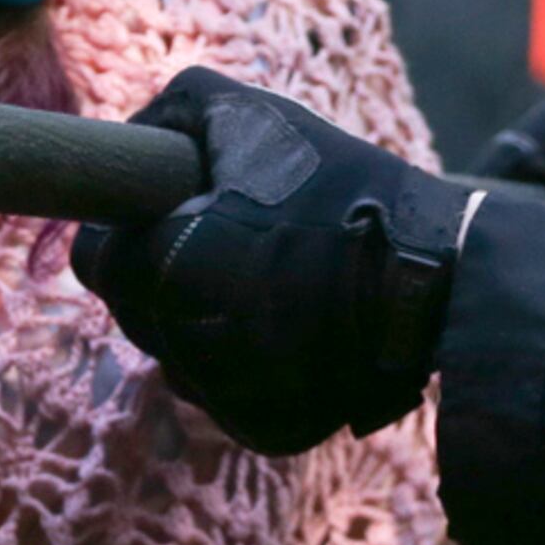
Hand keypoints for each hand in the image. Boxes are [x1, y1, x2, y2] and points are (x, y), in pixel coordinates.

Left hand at [71, 68, 470, 454]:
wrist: (445, 280)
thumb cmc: (344, 188)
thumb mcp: (255, 114)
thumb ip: (171, 113)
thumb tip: (127, 145)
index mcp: (171, 266)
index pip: (99, 260)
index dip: (133, 231)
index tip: (179, 214)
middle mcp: (187, 345)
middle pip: (137, 310)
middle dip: (169, 275)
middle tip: (242, 240)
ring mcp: (226, 396)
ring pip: (179, 356)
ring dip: (205, 322)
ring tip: (278, 279)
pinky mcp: (266, 430)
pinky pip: (226, 394)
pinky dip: (249, 364)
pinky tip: (298, 326)